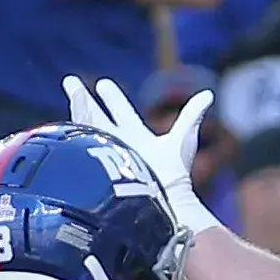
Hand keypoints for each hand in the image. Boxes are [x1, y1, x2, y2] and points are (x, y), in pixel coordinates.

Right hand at [62, 74, 219, 232]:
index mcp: (136, 137)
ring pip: (88, 124)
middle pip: (98, 117)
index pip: (121, 113)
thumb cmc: (175, 174)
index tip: (102, 84)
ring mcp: (107, 152)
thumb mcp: (183, 138)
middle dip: (84, 99)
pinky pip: (86, 135)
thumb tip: (209, 94)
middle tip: (70, 82)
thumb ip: (192, 115)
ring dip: (79, 104)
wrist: (161, 198)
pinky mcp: (98, 160)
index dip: (112, 98)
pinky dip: (80, 117)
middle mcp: (119, 143)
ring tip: (71, 85)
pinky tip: (75, 104)